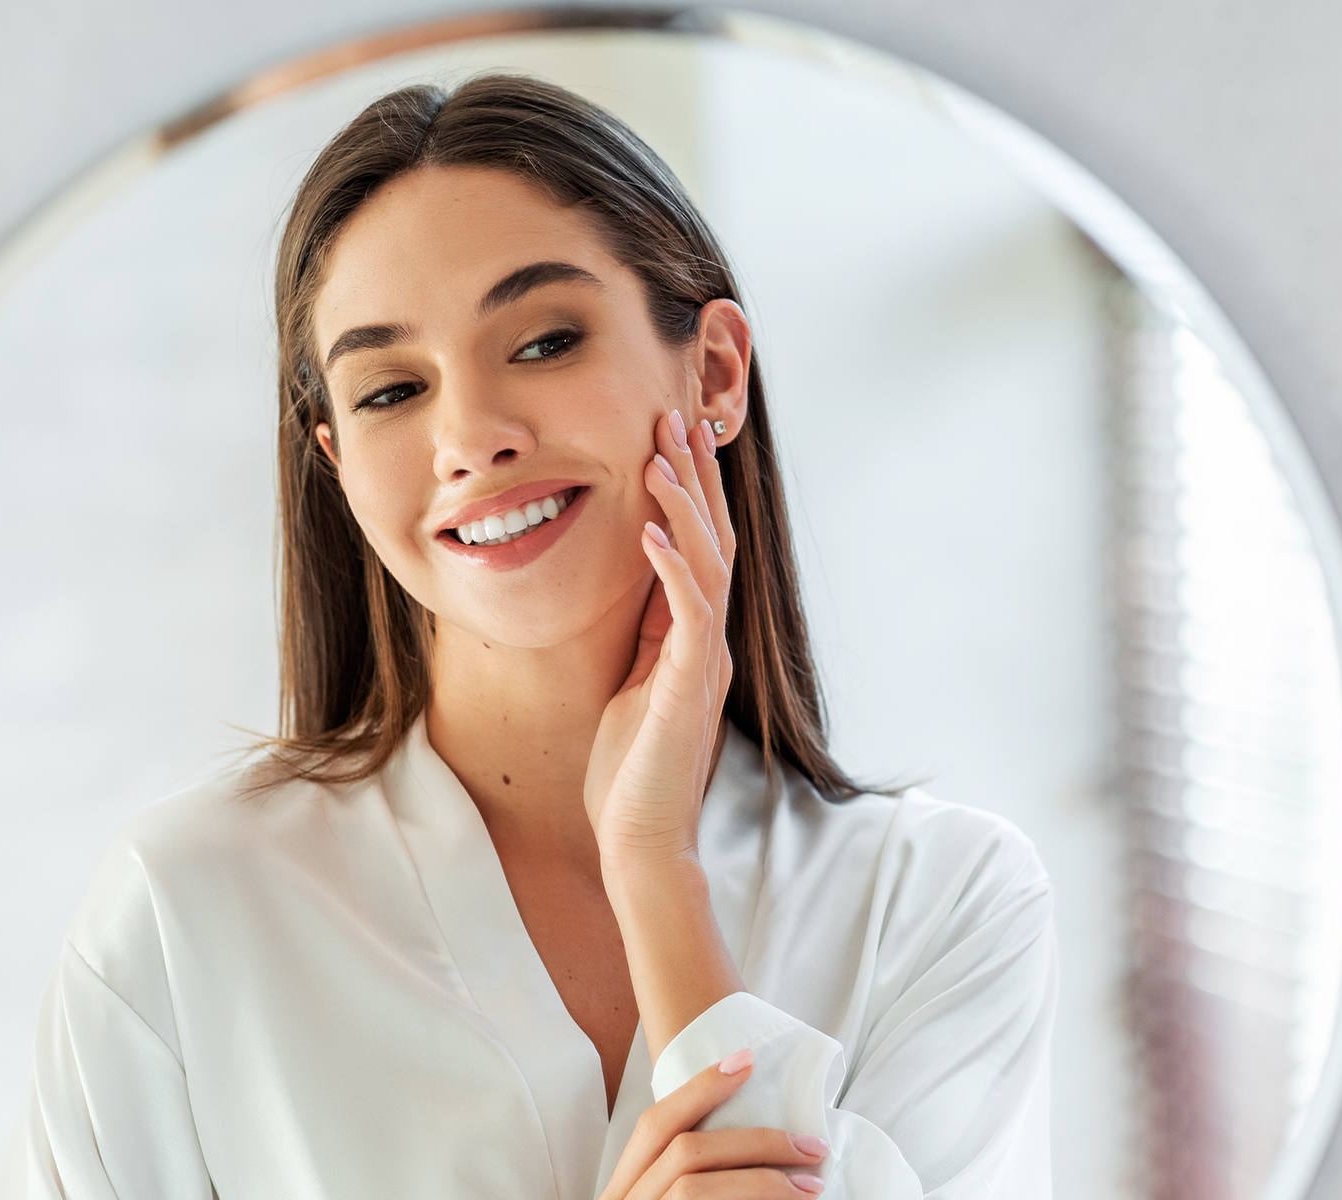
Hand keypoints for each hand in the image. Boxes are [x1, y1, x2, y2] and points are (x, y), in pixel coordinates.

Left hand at [586, 408, 737, 866]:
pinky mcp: (689, 687)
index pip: (699, 550)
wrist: (640, 842)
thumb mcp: (630, 687)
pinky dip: (670, 566)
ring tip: (661, 456)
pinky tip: (649, 529)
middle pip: (713, 541)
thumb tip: (638, 587)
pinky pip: (688, 613)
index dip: (690, 493)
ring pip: (707, 565)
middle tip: (676, 418)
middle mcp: (707, 643)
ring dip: (684, 507)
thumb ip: (643, 638)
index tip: (672, 438)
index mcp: (692, 641)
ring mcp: (704, 663)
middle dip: (695, 479)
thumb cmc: (628, 774)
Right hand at [597, 1050, 828, 1199]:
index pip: (655, 1123)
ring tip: (812, 1186)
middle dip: (755, 1143)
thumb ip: (698, 1175)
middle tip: (812, 1147)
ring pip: (693, 1188)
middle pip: (683, 1151)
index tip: (747, 1059)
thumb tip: (758, 1141)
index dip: (700, 1087)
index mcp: (624, 1188)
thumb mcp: (666, 1199)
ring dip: (762, 1182)